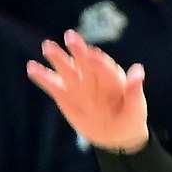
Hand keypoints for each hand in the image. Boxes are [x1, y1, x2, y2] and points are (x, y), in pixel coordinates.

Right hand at [28, 30, 150, 153]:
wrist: (116, 135)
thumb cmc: (130, 119)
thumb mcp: (136, 108)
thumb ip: (134, 91)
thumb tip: (139, 71)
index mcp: (112, 78)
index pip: (104, 67)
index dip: (98, 61)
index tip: (91, 53)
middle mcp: (94, 77)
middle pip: (84, 63)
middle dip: (78, 50)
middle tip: (70, 37)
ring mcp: (79, 85)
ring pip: (67, 69)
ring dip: (57, 57)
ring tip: (47, 46)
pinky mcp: (66, 95)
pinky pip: (53, 85)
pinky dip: (42, 76)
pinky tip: (32, 67)